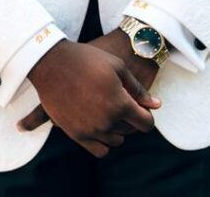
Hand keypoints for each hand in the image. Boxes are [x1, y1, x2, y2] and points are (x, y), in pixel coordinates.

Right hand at [17, 39, 159, 157]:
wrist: (52, 62)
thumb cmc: (88, 59)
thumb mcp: (117, 66)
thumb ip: (138, 89)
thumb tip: (157, 105)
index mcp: (120, 104)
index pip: (145, 123)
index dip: (147, 116)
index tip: (141, 108)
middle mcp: (107, 122)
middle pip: (130, 131)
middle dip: (130, 119)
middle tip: (120, 102)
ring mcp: (90, 130)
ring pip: (115, 141)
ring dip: (116, 130)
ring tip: (108, 110)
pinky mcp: (76, 135)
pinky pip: (99, 150)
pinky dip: (103, 141)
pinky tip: (99, 124)